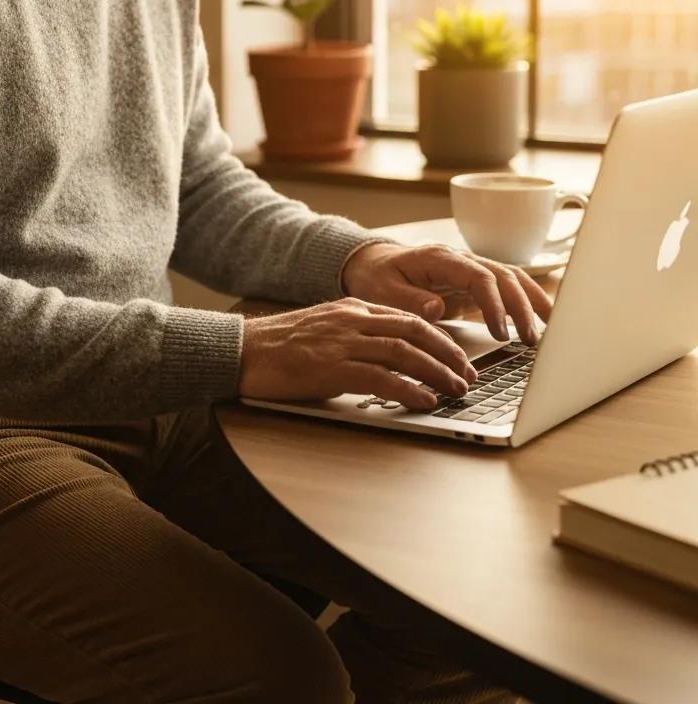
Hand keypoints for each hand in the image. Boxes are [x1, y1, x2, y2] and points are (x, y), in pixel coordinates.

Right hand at [239, 298, 477, 408]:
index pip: (406, 318)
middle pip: (414, 332)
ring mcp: (342, 343)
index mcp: (351, 309)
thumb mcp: (322, 328)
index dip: (438, 338)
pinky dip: (409, 390)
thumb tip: (386, 358)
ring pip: (404, 353)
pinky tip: (424, 401)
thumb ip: (353, 335)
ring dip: (437, 373)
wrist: (242, 351)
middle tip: (468, 375)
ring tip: (456, 390)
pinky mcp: (331, 368)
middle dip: (447, 354)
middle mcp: (351, 321)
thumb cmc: (278, 346)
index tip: (456, 356)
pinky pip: (381, 378)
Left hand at [341, 242, 552, 344]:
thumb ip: (408, 300)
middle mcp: (460, 259)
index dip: (494, 304)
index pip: (479, 277)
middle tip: (530, 339)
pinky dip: (525, 301)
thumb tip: (437, 309)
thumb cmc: (376, 276)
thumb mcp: (382, 290)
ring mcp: (469, 269)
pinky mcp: (473, 282)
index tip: (501, 332)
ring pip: (511, 278)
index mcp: (439, 258)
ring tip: (549, 329)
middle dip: (521, 306)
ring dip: (532, 301)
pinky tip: (541, 320)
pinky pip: (505, 288)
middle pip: (503, 276)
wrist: (372, 264)